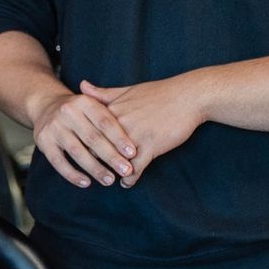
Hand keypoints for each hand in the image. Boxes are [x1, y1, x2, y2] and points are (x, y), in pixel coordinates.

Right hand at [27, 87, 136, 189]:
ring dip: (94, 168)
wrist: (45, 105)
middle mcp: (67, 112)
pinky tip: (86, 182)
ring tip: (109, 180)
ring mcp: (54, 127)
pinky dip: (72, 174)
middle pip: (92, 138)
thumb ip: (114, 116)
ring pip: (76, 151)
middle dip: (110, 156)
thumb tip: (136, 138)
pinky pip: (58, 161)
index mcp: (84, 101)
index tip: (133, 154)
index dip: (119, 138)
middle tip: (125, 171)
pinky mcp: (43, 141)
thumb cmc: (81, 111)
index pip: (105, 121)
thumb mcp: (95, 104)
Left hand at [79, 77, 207, 186]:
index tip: (79, 152)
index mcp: (112, 110)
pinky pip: (135, 168)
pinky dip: (130, 178)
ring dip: (111, 172)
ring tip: (108, 179)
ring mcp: (135, 135)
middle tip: (91, 172)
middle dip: (93, 162)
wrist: (188, 96)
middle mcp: (120, 123)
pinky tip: (127, 182)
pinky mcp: (151, 146)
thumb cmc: (158, 93)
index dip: (82, 143)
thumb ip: (102, 93)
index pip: (88, 131)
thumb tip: (81, 86)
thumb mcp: (127, 90)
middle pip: (97, 148)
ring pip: (114, 160)